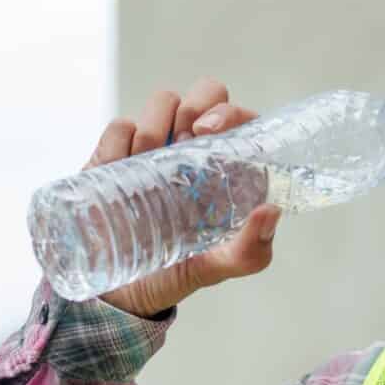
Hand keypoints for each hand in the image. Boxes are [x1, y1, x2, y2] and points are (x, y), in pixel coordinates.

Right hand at [90, 77, 278, 319]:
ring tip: (146, 158)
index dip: (229, 112)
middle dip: (194, 104)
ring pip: (162, 101)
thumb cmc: (175, 270)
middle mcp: (194, 148)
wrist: (120, 290)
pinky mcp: (116, 154)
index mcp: (225, 166)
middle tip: (183, 138)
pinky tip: (118, 164)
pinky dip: (120, 138)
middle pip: (205, 93)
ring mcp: (156, 147)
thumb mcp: (217, 267)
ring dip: (154, 123)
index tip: (208, 130)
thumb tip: (269, 212)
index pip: (239, 118)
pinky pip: (120, 126)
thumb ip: (250, 252)